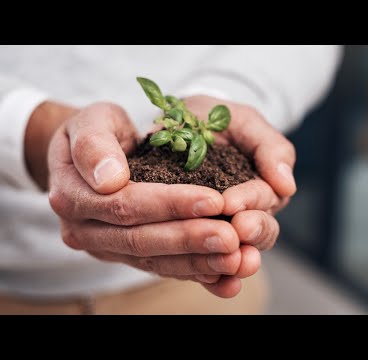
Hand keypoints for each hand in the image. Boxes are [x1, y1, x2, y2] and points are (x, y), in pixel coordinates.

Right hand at [46, 102, 256, 297]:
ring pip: (155, 261)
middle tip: (231, 239)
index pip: (126, 205)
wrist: (90, 157)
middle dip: (190, 239)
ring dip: (198, 264)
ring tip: (236, 260)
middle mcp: (86, 231)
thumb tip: (109, 180)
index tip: (213, 200)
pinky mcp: (128, 256)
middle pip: (142, 239)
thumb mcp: (90, 121)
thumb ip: (93, 144)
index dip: (170, 204)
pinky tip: (225, 279)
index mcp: (73, 196)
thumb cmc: (97, 132)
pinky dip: (195, 274)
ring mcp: (107, 248)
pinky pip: (162, 268)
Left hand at [184, 96, 296, 293]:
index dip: (250, 201)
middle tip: (236, 230)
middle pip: (258, 231)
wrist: (178, 125)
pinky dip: (211, 274)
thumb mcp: (245, 122)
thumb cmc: (216, 119)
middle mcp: (246, 211)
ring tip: (226, 262)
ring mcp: (222, 226)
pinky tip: (211, 281)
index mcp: (261, 186)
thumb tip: (287, 186)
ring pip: (237, 250)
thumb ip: (270, 148)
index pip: (264, 199)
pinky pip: (207, 259)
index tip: (231, 202)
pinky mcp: (198, 236)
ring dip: (234, 258)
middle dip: (250, 232)